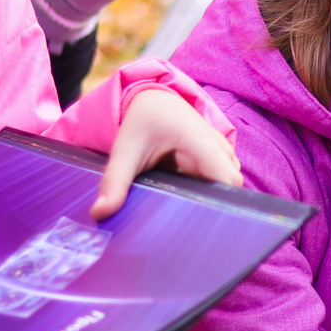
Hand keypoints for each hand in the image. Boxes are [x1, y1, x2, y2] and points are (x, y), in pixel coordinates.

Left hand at [91, 86, 243, 219]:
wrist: (154, 100)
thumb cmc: (143, 121)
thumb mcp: (125, 149)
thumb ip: (114, 181)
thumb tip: (99, 212)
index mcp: (199, 141)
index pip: (227, 180)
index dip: (223, 204)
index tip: (203, 226)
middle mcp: (219, 148)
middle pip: (231, 188)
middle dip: (214, 208)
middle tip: (187, 230)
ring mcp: (223, 154)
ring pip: (227, 188)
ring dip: (210, 202)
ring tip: (184, 217)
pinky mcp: (218, 162)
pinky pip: (221, 184)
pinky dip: (207, 196)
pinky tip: (188, 206)